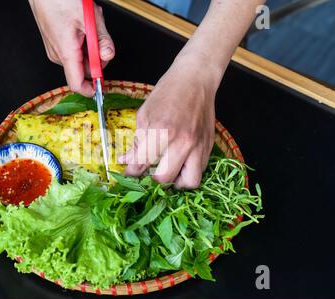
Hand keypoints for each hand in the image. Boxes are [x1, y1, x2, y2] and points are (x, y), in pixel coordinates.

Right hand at [29, 0, 114, 96]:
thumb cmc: (60, 0)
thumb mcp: (90, 19)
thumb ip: (103, 40)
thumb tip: (108, 56)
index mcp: (66, 53)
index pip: (77, 84)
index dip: (91, 89)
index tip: (102, 87)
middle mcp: (58, 55)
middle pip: (84, 70)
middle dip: (96, 58)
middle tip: (99, 39)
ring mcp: (55, 50)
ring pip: (80, 59)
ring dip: (90, 47)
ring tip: (88, 27)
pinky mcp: (55, 44)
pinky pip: (73, 50)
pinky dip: (82, 41)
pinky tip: (81, 26)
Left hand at [119, 53, 219, 188]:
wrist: (195, 79)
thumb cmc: (167, 93)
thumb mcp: (144, 114)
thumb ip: (137, 142)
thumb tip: (127, 161)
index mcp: (162, 131)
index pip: (142, 163)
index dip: (130, 173)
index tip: (126, 176)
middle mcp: (182, 142)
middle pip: (165, 179)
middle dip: (152, 181)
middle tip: (147, 175)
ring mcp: (198, 146)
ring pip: (189, 182)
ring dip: (176, 183)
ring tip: (168, 174)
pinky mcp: (209, 146)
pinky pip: (200, 171)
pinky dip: (188, 173)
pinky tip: (179, 164)